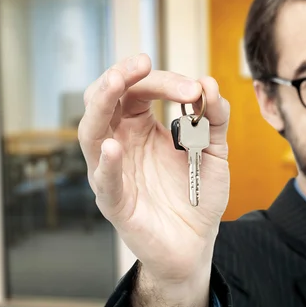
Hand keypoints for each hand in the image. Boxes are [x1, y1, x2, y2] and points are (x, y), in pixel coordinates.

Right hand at [78, 53, 229, 283]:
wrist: (197, 242)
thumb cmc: (198, 194)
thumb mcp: (213, 150)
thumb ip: (214, 118)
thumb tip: (209, 83)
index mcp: (140, 126)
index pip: (138, 90)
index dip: (163, 82)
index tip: (194, 88)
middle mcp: (120, 142)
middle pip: (104, 100)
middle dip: (119, 76)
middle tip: (142, 64)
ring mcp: (113, 171)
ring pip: (90, 132)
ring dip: (101, 104)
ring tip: (116, 82)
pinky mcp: (115, 202)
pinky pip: (104, 180)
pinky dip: (106, 163)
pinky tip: (114, 147)